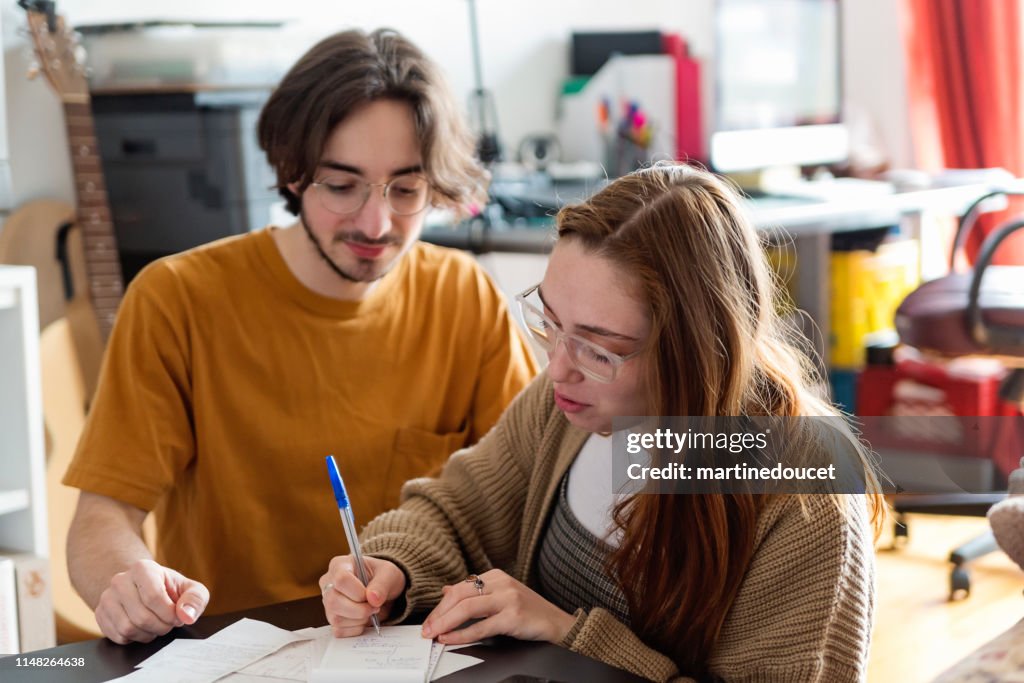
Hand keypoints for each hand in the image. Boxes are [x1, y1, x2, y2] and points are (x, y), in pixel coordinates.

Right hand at [95, 559, 208, 643]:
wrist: (143, 589)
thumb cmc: (169, 589)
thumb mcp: (190, 589)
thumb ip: (195, 599)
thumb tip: (187, 615)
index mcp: (142, 568)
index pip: (153, 597)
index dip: (169, 614)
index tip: (177, 616)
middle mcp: (120, 580)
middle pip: (141, 616)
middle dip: (161, 626)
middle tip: (168, 623)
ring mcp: (107, 597)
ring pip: (128, 628)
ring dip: (148, 634)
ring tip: (156, 625)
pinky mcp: (100, 614)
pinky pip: (117, 636)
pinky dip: (134, 638)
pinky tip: (142, 628)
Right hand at [321, 555, 405, 636]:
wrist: (382, 590)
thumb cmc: (382, 576)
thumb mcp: (389, 573)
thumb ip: (382, 584)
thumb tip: (373, 599)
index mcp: (340, 565)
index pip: (340, 579)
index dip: (358, 592)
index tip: (371, 596)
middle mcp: (329, 583)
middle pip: (334, 601)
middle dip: (359, 609)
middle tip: (374, 607)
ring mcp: (328, 602)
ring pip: (336, 619)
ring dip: (359, 620)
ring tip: (370, 611)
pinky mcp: (332, 618)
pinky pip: (339, 630)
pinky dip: (355, 629)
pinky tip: (363, 619)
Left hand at [419, 569, 574, 644]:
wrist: (559, 624)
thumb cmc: (530, 613)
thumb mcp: (501, 597)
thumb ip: (475, 594)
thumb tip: (446, 591)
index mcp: (496, 576)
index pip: (460, 588)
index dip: (441, 605)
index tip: (429, 620)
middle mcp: (501, 583)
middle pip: (460, 595)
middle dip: (439, 614)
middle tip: (426, 629)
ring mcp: (508, 598)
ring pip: (467, 608)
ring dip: (446, 623)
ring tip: (434, 634)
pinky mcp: (513, 616)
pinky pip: (481, 626)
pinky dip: (462, 634)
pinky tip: (450, 639)